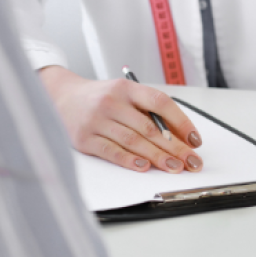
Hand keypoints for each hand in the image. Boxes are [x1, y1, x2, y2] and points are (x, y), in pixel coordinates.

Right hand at [39, 66, 202, 172]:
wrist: (60, 97)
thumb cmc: (100, 98)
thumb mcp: (124, 94)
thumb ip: (147, 111)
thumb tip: (180, 137)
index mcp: (127, 88)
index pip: (160, 102)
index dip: (181, 122)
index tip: (195, 140)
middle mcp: (112, 102)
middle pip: (150, 127)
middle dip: (175, 147)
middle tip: (192, 162)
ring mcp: (97, 120)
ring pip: (133, 141)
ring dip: (157, 157)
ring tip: (174, 167)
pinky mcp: (84, 138)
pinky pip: (111, 151)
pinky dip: (129, 160)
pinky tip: (144, 167)